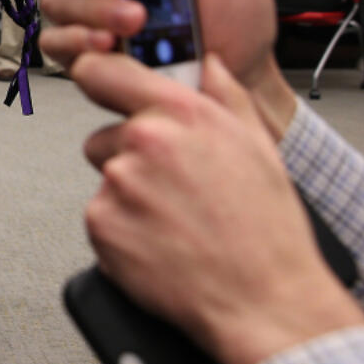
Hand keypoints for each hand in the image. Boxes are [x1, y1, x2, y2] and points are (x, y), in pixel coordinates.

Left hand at [74, 52, 363, 363]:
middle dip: (127, 159)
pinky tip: (160, 245)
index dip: (96, 75)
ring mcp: (118, 184)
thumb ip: (225, 94)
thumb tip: (207, 63)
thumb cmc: (267, 230)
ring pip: (107, 181)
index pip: (103, 70)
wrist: (265, 300)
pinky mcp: (101, 224)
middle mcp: (145, 141)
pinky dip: (122, 233)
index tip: (98, 83)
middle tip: (172, 190)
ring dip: (128, 198)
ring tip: (175, 222)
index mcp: (182, 113)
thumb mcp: (258, 146)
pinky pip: (100, 219)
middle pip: (103, 138)